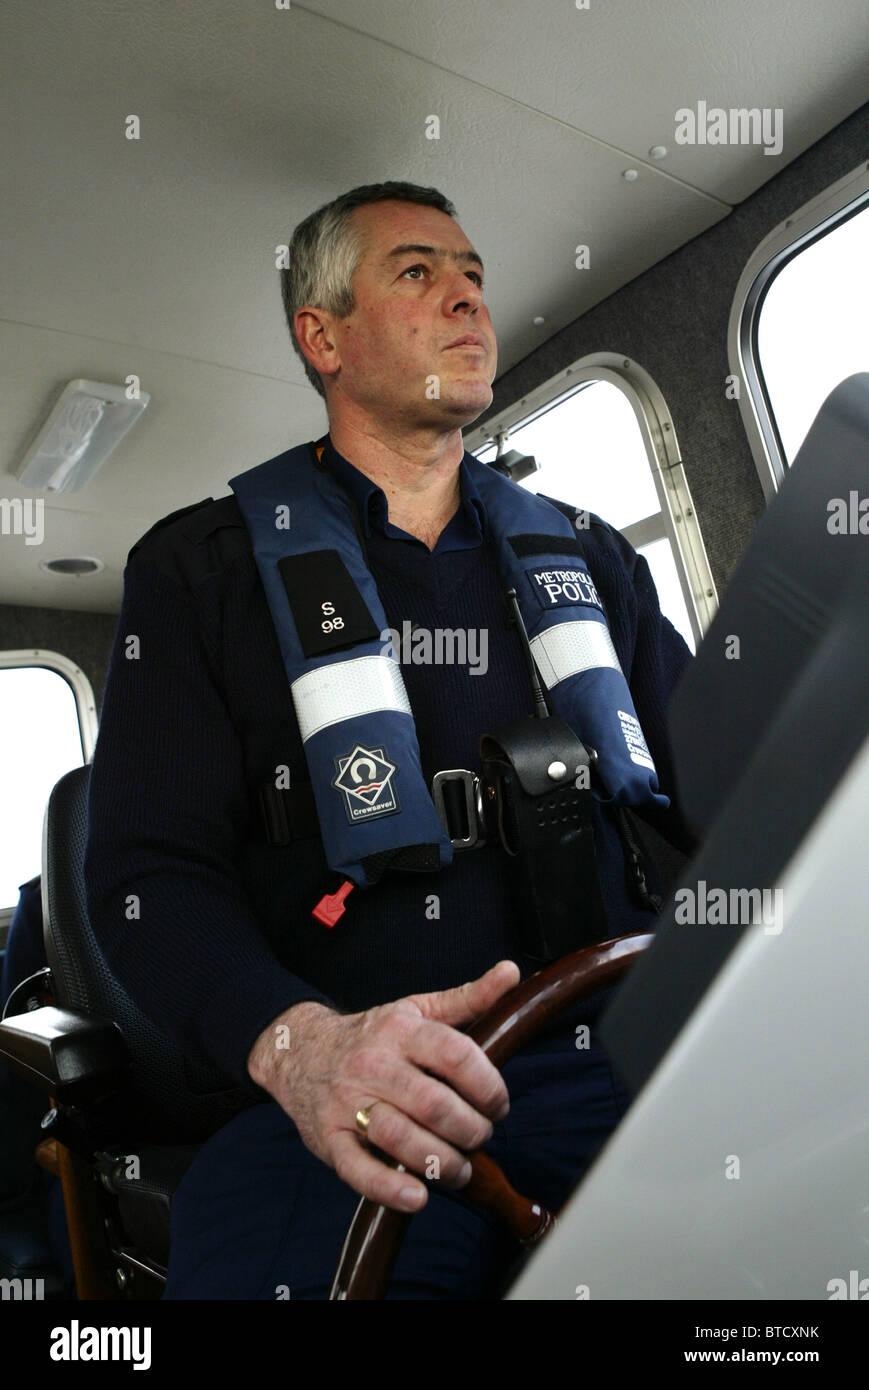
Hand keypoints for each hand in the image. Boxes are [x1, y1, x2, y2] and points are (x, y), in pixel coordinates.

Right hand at [246, 960, 519, 1211]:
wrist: (299, 1051)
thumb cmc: (372, 1034)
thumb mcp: (417, 1009)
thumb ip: (468, 997)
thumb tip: (512, 972)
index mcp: (400, 1030)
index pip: (455, 1054)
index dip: (488, 1085)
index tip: (499, 1104)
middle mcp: (373, 1063)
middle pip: (434, 1104)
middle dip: (470, 1129)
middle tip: (481, 1137)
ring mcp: (347, 1102)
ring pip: (400, 1138)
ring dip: (441, 1162)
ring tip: (458, 1170)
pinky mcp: (328, 1137)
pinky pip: (358, 1169)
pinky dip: (390, 1188)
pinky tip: (418, 1197)